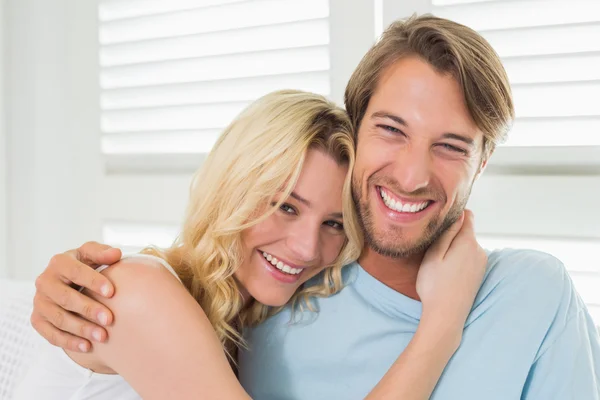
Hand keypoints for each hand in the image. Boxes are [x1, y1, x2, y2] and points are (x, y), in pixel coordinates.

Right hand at [31, 242, 121, 352]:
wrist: (66, 281)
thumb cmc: (84, 265)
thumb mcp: (91, 254)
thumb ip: (102, 252)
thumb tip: (116, 253)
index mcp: (59, 263)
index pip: (75, 272)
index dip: (93, 281)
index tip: (111, 292)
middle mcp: (45, 282)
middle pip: (65, 298)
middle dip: (88, 309)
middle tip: (109, 319)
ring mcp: (40, 302)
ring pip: (58, 318)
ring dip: (81, 329)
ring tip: (102, 336)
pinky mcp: (37, 319)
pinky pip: (51, 334)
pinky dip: (69, 341)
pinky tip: (87, 346)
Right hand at [416, 210, 486, 330]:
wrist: (446, 317)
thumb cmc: (434, 286)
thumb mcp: (434, 255)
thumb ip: (447, 233)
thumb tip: (458, 214)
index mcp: (468, 242)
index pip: (467, 216)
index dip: (453, 215)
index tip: (439, 223)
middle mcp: (479, 251)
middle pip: (466, 231)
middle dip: (451, 234)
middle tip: (433, 247)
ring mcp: (481, 263)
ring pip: (466, 245)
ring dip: (454, 248)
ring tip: (438, 263)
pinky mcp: (479, 274)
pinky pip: (468, 257)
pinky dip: (458, 259)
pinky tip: (447, 272)